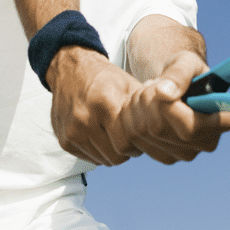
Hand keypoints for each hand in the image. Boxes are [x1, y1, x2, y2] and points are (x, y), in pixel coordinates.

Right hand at [47, 45, 144, 165]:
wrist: (70, 69)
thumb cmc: (104, 77)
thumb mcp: (129, 85)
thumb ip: (145, 107)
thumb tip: (166, 126)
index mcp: (105, 102)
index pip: (127, 143)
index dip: (138, 144)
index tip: (141, 137)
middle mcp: (85, 118)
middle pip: (116, 155)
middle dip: (127, 150)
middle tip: (130, 137)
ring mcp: (72, 131)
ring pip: (103, 159)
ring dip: (113, 151)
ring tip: (115, 134)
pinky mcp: (64, 140)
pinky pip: (89, 158)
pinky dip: (98, 151)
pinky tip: (101, 135)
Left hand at [112, 51, 229, 163]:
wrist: (173, 87)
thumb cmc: (185, 73)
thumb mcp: (186, 62)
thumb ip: (179, 74)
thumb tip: (164, 94)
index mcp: (221, 121)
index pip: (194, 126)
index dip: (173, 108)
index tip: (163, 88)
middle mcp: (206, 143)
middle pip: (161, 128)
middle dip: (150, 98)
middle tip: (153, 83)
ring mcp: (184, 154)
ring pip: (146, 132)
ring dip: (139, 104)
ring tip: (148, 90)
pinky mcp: (163, 157)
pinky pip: (134, 138)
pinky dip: (131, 116)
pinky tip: (140, 105)